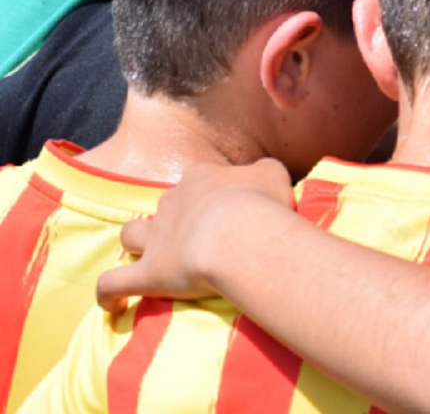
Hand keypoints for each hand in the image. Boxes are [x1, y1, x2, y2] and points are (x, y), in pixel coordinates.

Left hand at [97, 158, 293, 312]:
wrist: (241, 236)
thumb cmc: (262, 204)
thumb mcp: (274, 174)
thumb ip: (263, 171)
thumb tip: (260, 176)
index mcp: (200, 179)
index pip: (199, 180)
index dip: (210, 193)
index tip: (230, 208)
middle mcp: (172, 203)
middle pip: (167, 206)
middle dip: (177, 218)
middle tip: (203, 237)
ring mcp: (156, 238)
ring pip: (131, 234)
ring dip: (137, 243)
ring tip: (148, 256)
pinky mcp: (148, 274)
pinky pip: (113, 284)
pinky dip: (109, 294)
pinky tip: (115, 305)